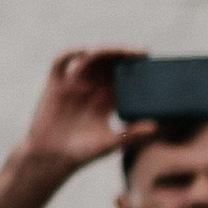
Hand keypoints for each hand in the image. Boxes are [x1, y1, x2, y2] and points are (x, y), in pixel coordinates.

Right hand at [18, 48, 153, 173]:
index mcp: (107, 100)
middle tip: (140, 52)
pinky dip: (70, 52)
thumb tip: (155, 126)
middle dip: (123, 54)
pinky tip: (85, 51)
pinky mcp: (55, 85)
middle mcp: (91, 88)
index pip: (123, 77)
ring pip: (90, 59)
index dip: (135, 67)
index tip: (150, 62)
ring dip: (105, 51)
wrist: (52, 157)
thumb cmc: (83, 153)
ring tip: (121, 50)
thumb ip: (132, 135)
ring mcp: (73, 84)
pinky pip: (60, 62)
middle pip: (109, 63)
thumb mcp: (111, 143)